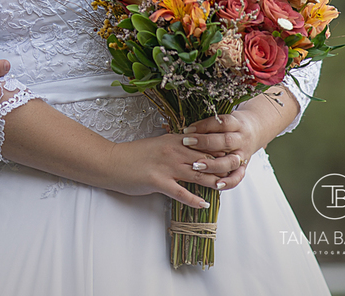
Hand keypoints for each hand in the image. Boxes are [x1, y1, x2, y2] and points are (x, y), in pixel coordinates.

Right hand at [103, 134, 236, 207]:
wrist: (110, 161)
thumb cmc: (132, 154)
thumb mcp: (156, 144)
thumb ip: (174, 145)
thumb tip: (190, 149)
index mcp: (173, 140)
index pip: (204, 144)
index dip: (219, 151)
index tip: (230, 157)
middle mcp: (173, 151)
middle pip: (206, 159)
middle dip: (222, 167)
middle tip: (234, 174)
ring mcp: (166, 167)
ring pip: (198, 175)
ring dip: (213, 183)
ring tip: (224, 188)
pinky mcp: (158, 182)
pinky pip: (181, 193)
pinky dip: (194, 199)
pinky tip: (203, 204)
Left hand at [181, 111, 269, 190]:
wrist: (255, 132)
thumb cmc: (230, 127)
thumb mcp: (222, 120)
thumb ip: (207, 125)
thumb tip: (186, 130)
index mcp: (235, 124)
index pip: (221, 123)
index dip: (204, 126)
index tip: (187, 130)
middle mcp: (241, 140)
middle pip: (226, 141)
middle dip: (205, 143)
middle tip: (188, 143)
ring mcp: (243, 155)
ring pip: (231, 161)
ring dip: (213, 165)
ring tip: (196, 166)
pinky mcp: (243, 168)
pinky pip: (238, 177)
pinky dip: (228, 182)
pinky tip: (216, 184)